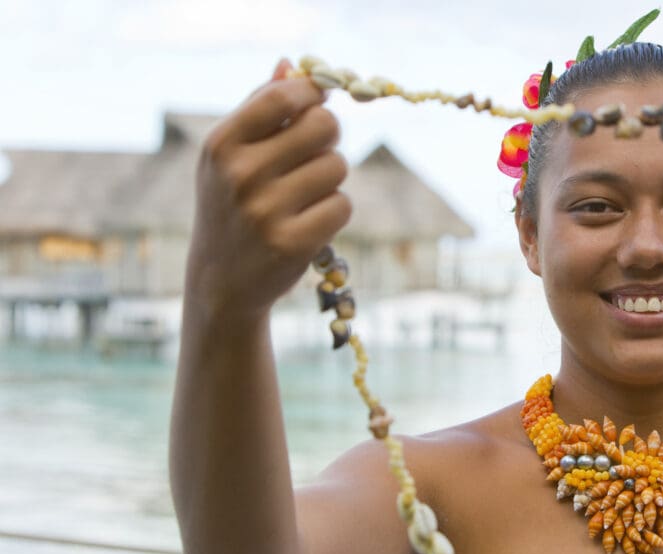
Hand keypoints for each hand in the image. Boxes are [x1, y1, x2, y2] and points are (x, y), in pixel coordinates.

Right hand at [187, 59, 350, 319]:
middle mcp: (240, 174)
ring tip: (304, 195)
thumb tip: (291, 65)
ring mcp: (265, 211)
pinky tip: (310, 222)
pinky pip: (342, 205)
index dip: (312, 95)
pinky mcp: (292, 243)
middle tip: (314, 155)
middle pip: (324, 126)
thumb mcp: (231, 155)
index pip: (284, 96)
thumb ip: (260, 107)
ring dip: (331, 179)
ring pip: (337, 166)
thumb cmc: (232, 204)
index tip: (315, 104)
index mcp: (222, 143)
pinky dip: (334, 211)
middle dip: (328, 137)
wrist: (221, 280)